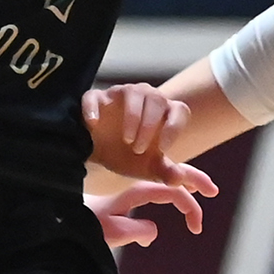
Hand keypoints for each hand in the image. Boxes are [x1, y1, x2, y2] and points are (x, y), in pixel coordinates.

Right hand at [82, 83, 218, 193]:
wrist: (100, 154)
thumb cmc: (131, 155)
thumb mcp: (149, 168)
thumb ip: (166, 173)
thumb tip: (179, 180)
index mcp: (164, 112)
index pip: (179, 111)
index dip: (174, 128)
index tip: (163, 150)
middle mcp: (145, 97)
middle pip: (156, 99)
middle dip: (150, 125)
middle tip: (139, 149)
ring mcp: (120, 94)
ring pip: (131, 92)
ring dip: (132, 116)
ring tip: (127, 140)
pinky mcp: (96, 97)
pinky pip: (94, 96)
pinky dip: (93, 108)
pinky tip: (94, 124)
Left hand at [90, 180, 205, 247]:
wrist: (58, 218)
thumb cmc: (81, 225)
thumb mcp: (109, 231)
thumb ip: (134, 229)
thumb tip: (154, 231)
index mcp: (135, 191)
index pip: (173, 192)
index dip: (191, 207)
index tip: (197, 229)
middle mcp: (134, 187)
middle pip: (171, 178)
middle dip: (194, 181)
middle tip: (214, 190)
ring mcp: (127, 191)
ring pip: (161, 182)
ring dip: (182, 185)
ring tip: (198, 191)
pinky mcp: (120, 199)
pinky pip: (150, 189)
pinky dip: (166, 192)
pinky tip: (170, 199)